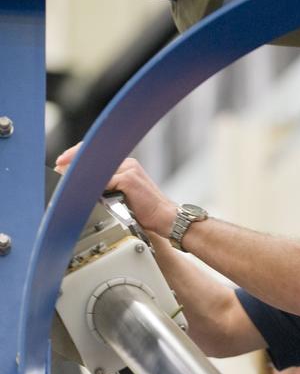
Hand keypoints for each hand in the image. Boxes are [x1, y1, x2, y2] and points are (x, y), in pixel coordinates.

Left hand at [55, 145, 176, 237]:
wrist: (166, 218)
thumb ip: (109, 187)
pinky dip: (90, 184)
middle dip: (73, 161)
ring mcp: (129, 170)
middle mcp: (128, 164)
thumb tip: (87, 187)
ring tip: (65, 178)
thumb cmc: (147, 211)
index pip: (99, 155)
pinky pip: (104, 180)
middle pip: (95, 157)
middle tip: (59, 169)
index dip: (78, 155)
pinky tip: (80, 188)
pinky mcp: (129, 180)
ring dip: (78, 172)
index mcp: (127, 165)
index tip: (63, 162)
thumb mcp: (125, 194)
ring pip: (97, 167)